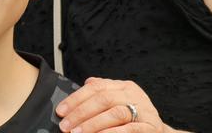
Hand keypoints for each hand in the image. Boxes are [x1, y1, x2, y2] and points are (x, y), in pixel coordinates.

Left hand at [56, 77, 172, 131]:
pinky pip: (128, 129)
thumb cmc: (135, 118)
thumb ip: (103, 92)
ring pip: (115, 113)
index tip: (61, 110)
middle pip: (103, 99)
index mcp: (124, 86)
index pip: (96, 87)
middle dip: (80, 113)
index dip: (76, 98)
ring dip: (92, 124)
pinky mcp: (150, 127)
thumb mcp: (119, 101)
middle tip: (66, 125)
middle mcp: (134, 95)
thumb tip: (84, 83)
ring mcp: (144, 111)